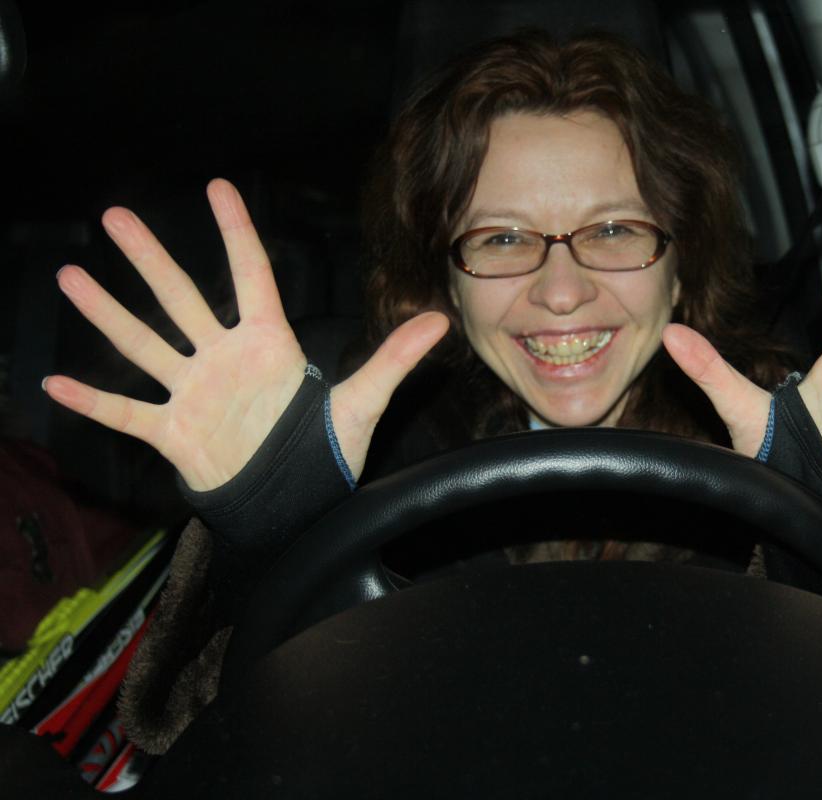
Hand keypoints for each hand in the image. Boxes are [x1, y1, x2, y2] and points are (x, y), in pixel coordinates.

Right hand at [44, 179, 447, 490]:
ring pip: (144, 344)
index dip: (236, 232)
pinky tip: (54, 385)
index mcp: (268, 344)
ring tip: (71, 275)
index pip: (251, 276)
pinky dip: (92, 402)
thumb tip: (438, 321)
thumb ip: (394, 360)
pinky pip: (127, 413)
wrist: (294, 507)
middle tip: (115, 216)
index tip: (217, 187)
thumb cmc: (327, 454)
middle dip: (149, 258)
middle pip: (181, 298)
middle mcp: (224, 358)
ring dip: (108, 313)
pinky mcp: (174, 431)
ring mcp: (195, 392)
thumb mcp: (363, 403)